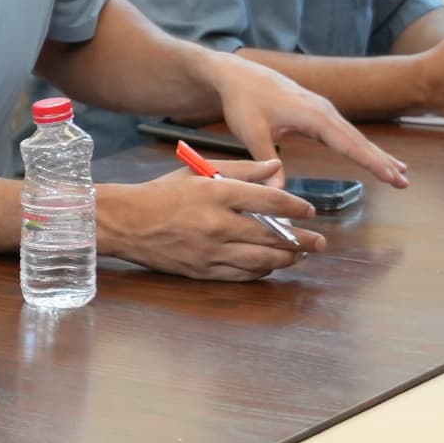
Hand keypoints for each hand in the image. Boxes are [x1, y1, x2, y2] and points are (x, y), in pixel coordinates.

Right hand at [98, 161, 322, 279]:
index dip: (295, 207)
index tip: (310, 211)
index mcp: (216, 193)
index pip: (269, 199)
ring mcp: (210, 251)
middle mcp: (216, 223)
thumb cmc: (161, 194)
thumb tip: (276, 168)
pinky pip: (241, 275)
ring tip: (300, 256)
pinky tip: (271, 266)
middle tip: (319, 242)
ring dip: (286, 259)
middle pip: (271, 235)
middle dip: (301, 240)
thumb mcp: (198, 172)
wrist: (124, 222)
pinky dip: (261, 271)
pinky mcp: (202, 270)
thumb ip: (240, 170)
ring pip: (261, 260)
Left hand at [210, 53, 409, 187]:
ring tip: (400, 173)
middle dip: (382, 161)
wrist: (238, 74)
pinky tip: (373, 156)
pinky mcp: (318, 111)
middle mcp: (323, 110)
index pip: (347, 142)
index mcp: (312, 114)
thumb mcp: (251, 133)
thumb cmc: (244, 101)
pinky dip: (362, 145)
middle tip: (404, 183)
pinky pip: (345, 131)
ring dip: (376, 154)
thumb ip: (267, 161)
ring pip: (354, 135)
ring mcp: (323, 109)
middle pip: (358, 139)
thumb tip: (277, 192)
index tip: (391, 175)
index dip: (370, 161)